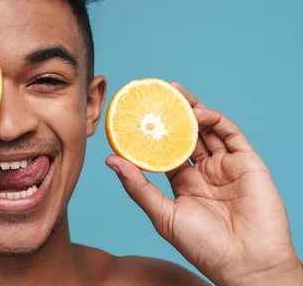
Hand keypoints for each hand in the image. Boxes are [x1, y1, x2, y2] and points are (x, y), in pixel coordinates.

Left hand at [105, 83, 302, 284]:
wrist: (246, 265)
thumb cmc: (204, 247)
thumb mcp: (163, 215)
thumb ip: (138, 187)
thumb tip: (110, 160)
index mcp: (183, 182)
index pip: (165, 149)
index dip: (154, 131)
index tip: (138, 113)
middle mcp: (204, 171)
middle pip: (186, 133)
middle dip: (174, 112)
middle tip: (158, 92)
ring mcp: (226, 166)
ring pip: (207, 129)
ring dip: (192, 109)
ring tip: (175, 93)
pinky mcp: (247, 164)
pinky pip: (230, 135)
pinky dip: (215, 120)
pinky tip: (198, 113)